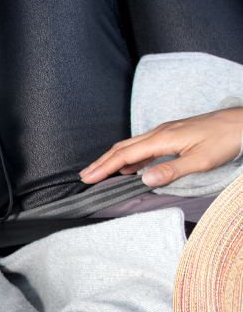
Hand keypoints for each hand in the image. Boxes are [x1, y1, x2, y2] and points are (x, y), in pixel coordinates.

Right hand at [80, 107, 242, 186]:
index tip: (89, 178)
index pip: (125, 155)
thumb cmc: (226, 139)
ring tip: (99, 171)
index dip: (105, 167)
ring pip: (131, 146)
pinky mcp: (172, 134)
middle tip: (85, 176)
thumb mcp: (201, 159)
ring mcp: (165, 132)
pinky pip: (143, 145)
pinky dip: (129, 156)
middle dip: (102, 162)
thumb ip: (172, 170)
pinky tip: (129, 166)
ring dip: (113, 159)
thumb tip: (144, 179)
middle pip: (122, 148)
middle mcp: (159, 132)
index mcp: (163, 139)